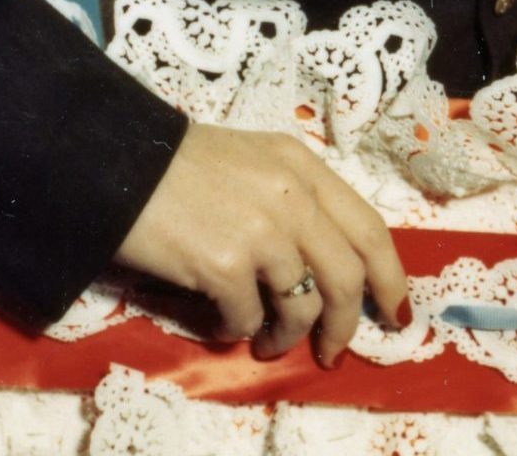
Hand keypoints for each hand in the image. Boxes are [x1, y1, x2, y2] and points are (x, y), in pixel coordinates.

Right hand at [114, 121, 410, 365]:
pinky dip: (237, 332)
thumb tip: (322, 269)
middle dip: (346, 325)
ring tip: (265, 343)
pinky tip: (219, 321)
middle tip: (331, 352)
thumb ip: (295, 201)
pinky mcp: (225, 264)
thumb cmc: (182, 165)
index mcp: (303, 165)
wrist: (121, 164)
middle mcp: (292, 195)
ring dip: (287, 337)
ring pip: (302, 307)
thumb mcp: (255, 164)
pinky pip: (247, 321)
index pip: (369, 227)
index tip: (396, 313)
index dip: (391, 277)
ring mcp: (261, 230)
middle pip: (348, 276)